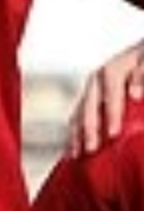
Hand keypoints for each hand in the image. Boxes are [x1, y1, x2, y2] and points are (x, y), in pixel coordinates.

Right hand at [66, 40, 143, 156]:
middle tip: (91, 147)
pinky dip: (74, 130)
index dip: (111, 113)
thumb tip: (134, 93)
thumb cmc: (141, 60)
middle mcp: (96, 79)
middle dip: (89, 127)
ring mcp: (91, 89)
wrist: (137, 58)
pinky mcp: (90, 98)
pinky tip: (73, 147)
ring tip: (76, 152)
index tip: (113, 132)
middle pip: (89, 104)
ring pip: (79, 110)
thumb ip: (141, 75)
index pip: (110, 93)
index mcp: (112, 69)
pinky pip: (78, 114)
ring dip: (76, 132)